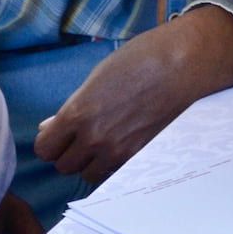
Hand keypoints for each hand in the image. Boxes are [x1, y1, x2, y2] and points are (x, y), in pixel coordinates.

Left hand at [33, 5, 232, 183]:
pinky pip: (117, 173)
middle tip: (85, 136)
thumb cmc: (142, 58)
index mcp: (78, 114)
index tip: (61, 133)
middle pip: (65, 166)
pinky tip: (126, 144)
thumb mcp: (98, 77)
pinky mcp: (143, 156)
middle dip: (71, 152)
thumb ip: (74, 106)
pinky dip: (116, 164)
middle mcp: (95, 138)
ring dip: (93, 162)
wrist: (187, 63)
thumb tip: (52, 126)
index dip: (52, 140)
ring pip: (90, 175)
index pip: (45, 149)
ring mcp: (120, 151)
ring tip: (108, 142)